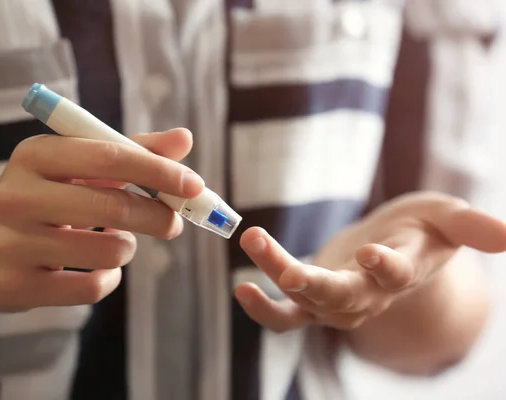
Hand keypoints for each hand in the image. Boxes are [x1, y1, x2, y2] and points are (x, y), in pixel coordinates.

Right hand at [0, 128, 202, 313]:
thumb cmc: (41, 200)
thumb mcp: (74, 168)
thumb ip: (131, 152)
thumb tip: (184, 139)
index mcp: (34, 155)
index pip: (109, 156)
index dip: (158, 170)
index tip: (194, 185)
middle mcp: (16, 196)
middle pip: (112, 207)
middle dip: (158, 217)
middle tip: (174, 223)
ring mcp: (12, 244)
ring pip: (108, 252)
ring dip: (127, 249)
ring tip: (115, 243)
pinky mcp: (17, 287)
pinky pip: (93, 287)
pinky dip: (109, 279)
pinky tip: (97, 269)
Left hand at [235, 192, 505, 331]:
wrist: (394, 248)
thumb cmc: (422, 229)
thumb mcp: (447, 219)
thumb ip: (471, 226)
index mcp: (404, 271)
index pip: (397, 275)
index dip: (387, 267)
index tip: (373, 254)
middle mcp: (369, 295)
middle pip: (342, 298)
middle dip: (314, 285)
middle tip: (288, 271)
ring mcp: (337, 302)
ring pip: (307, 300)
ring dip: (277, 274)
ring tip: (253, 240)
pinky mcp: (312, 299)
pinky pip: (287, 315)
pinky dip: (264, 309)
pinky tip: (240, 288)